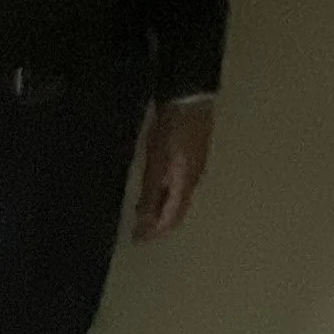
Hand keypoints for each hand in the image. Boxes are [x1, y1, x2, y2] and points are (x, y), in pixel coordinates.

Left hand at [133, 97, 214, 240]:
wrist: (190, 95)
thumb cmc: (171, 128)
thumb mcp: (155, 162)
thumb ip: (150, 195)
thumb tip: (144, 226)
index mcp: (185, 185)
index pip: (170, 221)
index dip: (153, 233)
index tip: (136, 239)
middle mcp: (194, 181)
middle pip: (177, 213)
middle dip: (158, 224)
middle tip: (138, 228)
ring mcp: (197, 168)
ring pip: (180, 199)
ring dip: (163, 210)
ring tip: (144, 212)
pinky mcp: (195, 156)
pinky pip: (182, 185)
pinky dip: (168, 194)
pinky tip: (157, 189)